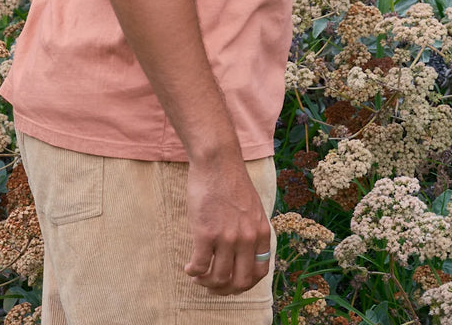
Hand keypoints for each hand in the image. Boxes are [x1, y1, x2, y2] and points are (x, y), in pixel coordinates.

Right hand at [183, 156, 271, 294]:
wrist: (217, 161)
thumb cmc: (231, 180)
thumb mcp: (252, 208)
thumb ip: (251, 230)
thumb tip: (243, 254)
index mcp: (262, 232)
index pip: (259, 273)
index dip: (244, 283)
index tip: (231, 282)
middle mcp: (248, 239)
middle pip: (240, 282)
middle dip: (225, 290)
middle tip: (212, 285)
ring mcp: (227, 237)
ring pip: (218, 278)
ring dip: (206, 282)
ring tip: (198, 275)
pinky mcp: (206, 233)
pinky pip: (200, 266)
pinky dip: (193, 272)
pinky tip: (189, 268)